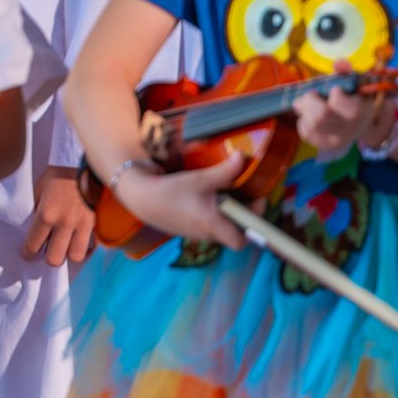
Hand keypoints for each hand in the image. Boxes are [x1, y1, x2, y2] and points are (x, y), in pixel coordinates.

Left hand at [21, 167, 96, 265]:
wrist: (85, 166)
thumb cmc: (59, 176)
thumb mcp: (39, 188)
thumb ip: (36, 208)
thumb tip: (33, 226)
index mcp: (46, 214)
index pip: (33, 245)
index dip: (28, 253)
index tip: (27, 253)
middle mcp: (64, 223)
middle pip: (54, 259)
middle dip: (48, 257)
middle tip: (47, 250)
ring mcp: (81, 225)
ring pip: (74, 257)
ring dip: (68, 254)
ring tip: (64, 248)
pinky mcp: (94, 224)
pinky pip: (90, 247)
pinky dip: (84, 249)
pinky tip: (78, 243)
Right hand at [113, 155, 245, 249]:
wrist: (142, 198)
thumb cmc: (171, 190)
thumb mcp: (200, 179)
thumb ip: (225, 171)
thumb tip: (242, 157)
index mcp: (213, 224)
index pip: (242, 241)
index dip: (254, 225)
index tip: (255, 203)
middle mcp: (207, 234)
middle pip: (236, 233)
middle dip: (243, 216)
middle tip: (244, 195)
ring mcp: (197, 234)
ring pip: (222, 228)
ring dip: (229, 214)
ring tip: (227, 193)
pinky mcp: (189, 230)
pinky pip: (210, 225)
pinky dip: (215, 214)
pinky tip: (208, 198)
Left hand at [293, 80, 389, 156]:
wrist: (359, 124)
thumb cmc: (353, 98)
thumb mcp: (353, 83)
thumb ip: (346, 71)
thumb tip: (338, 62)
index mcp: (360, 111)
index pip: (339, 101)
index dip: (334, 93)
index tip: (336, 90)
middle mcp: (349, 130)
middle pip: (321, 114)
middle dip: (311, 100)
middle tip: (314, 94)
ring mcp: (335, 140)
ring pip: (311, 123)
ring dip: (305, 109)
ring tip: (312, 104)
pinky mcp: (322, 144)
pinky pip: (305, 131)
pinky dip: (303, 120)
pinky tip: (311, 116)